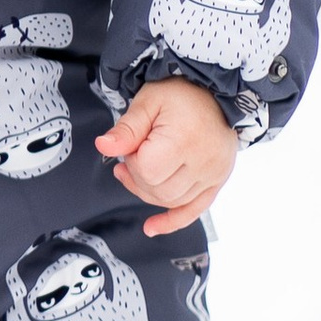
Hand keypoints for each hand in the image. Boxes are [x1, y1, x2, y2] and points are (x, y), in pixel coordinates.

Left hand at [94, 76, 238, 235]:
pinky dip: (173, 220)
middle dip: (138, 176)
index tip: (133, 144)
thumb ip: (126, 128)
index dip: (133, 160)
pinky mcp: (217, 181)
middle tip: (133, 155)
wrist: (215, 92)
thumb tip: (103, 147)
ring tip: (141, 170)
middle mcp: (203, 162)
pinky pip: (195, 210)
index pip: (147, 171)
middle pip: (158, 190)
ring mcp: (213, 174)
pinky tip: (152, 227)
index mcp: (184, 141)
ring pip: (172, 201)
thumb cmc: (180, 93)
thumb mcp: (148, 102)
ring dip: (149, 191)